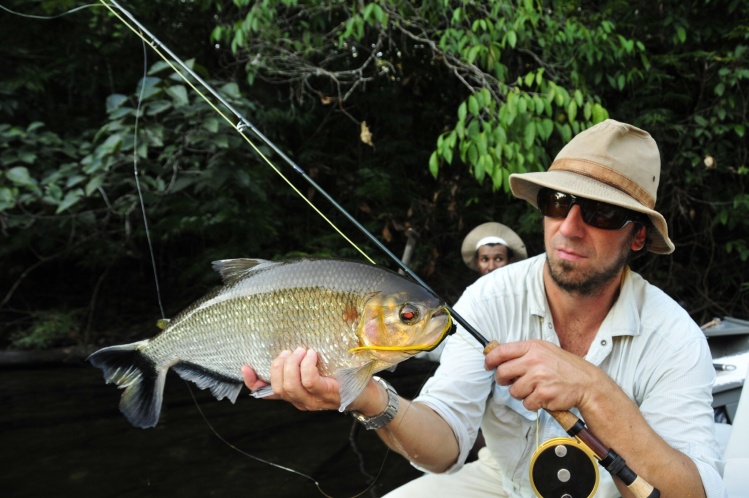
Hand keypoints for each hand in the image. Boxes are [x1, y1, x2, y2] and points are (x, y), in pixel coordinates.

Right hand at [242, 347, 341, 410]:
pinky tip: (311, 356)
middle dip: (279, 366)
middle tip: (290, 351)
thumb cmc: (342, 379)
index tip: (246, 367)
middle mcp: (301, 401)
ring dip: (292, 364)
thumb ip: (302, 365)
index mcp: (295, 396)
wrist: (368, 394)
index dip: (253, 382)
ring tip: (301, 351)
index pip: (267, 394)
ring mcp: (314, 401)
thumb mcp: (319, 371)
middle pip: (277, 387)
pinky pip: (309, 381)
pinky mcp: (327, 394)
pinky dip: (306, 365)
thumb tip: (289, 345)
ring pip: (290, 386)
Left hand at [484, 340, 599, 411]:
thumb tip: (500, 359)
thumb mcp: (545, 350)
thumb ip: (524, 353)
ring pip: (514, 391)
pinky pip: (526, 403)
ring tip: (536, 388)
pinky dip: (533, 403)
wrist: (586, 382)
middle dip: (503, 380)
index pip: (502, 351)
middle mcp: (534, 361)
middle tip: (511, 382)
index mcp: (532, 347)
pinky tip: (543, 396)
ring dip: (522, 393)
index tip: (488, 365)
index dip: (490, 359)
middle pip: (502, 373)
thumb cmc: (564, 367)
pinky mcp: (543, 394)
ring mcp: (538, 378)